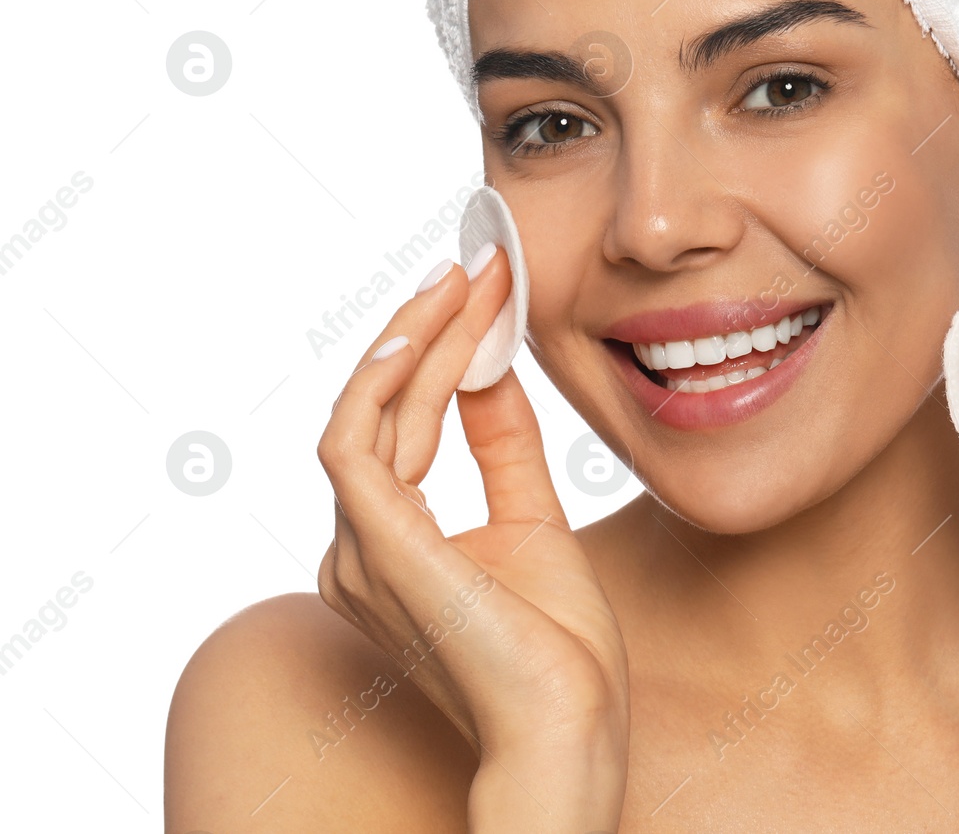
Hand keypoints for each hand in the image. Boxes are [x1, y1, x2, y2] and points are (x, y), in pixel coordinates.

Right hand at [314, 247, 628, 830]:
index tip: (482, 292)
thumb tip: (492, 368)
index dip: (439, 352)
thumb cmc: (555, 649)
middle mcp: (358, 548)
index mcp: (390, 547)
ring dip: (417, 338)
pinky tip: (427, 331)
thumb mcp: (533, 520)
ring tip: (464, 281)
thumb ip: (504, 447)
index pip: (403, 424)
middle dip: (429, 329)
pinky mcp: (376, 547)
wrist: (568, 726)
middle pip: (383, 408)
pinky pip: (357, 441)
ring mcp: (359, 550)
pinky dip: (388, 378)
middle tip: (476, 265)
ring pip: (370, 411)